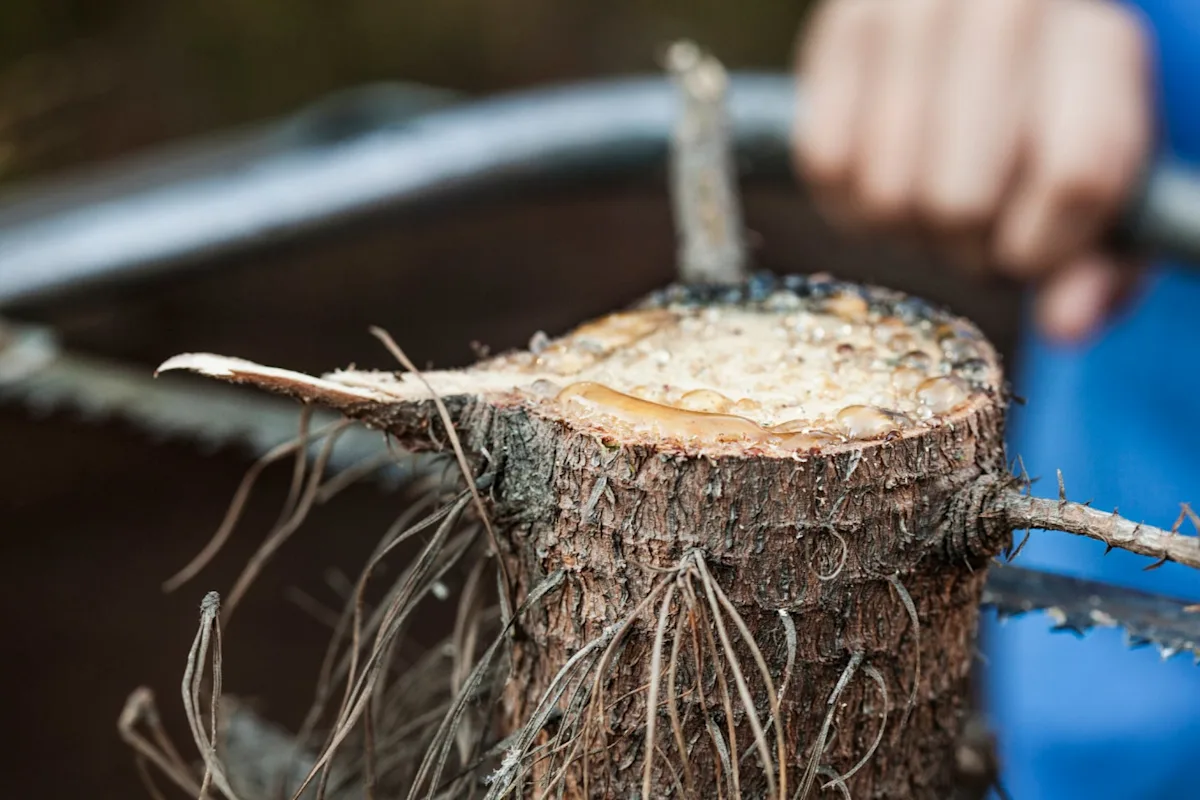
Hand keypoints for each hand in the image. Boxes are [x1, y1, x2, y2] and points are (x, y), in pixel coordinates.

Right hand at [793, 0, 1152, 341]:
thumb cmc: (1046, 115)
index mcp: (1096, 45)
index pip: (1073, 181)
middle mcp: (1005, 12)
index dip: (1039, 251)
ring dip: (902, 226)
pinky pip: (823, 164)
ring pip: (885, 193)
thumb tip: (1064, 327)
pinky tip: (879, 173)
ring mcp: (911, 14)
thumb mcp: (1100, 176)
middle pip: (959, 202)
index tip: (1026, 254)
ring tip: (925, 194)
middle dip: (961, 243)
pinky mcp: (837, 31)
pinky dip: (848, 198)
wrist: (980, 18)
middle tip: (969, 222)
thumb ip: (1096, 261)